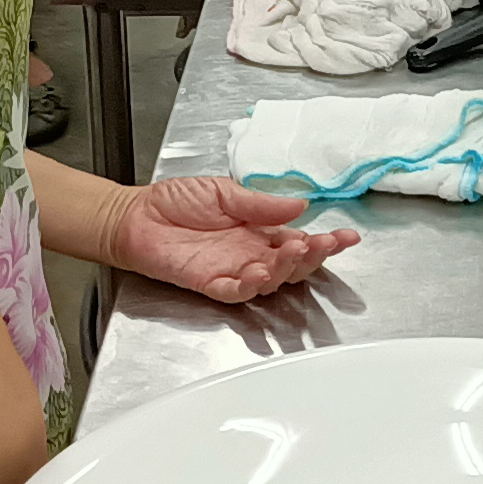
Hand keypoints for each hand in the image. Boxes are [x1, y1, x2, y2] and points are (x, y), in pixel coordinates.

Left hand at [108, 174, 362, 302]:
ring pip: (270, 282)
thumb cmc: (175, 202)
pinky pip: (235, 292)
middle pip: (292, 266)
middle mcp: (249, 255)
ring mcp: (231, 272)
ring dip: (285, 270)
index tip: (347, 236)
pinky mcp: (208, 283)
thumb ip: (260, 203)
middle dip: (313, 257)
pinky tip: (258, 272)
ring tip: (291, 251)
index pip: (298, 239)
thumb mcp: (224, 191)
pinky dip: (249, 285)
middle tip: (323, 244)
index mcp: (257, 232)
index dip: (324, 242)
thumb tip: (300, 205)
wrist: (135, 216)